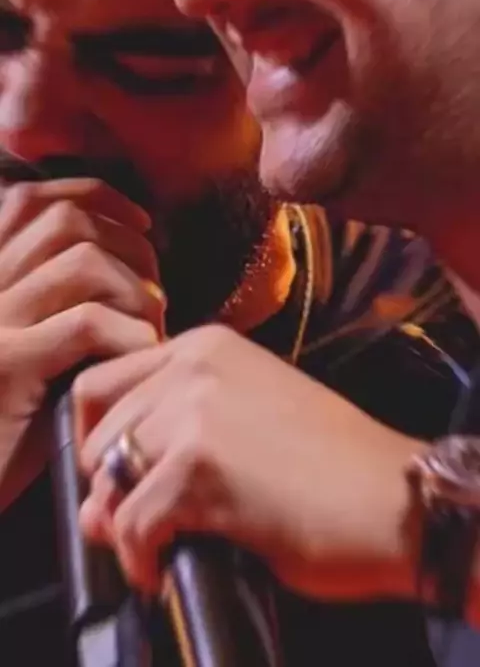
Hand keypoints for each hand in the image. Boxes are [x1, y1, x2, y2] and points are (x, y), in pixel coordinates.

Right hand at [0, 178, 164, 506]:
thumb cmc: (11, 423)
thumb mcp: (31, 349)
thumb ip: (61, 303)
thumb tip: (139, 274)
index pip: (31, 200)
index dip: (94, 198)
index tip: (141, 224)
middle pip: (66, 223)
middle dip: (130, 246)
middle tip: (156, 292)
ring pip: (83, 264)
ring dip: (135, 292)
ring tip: (151, 329)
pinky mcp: (7, 367)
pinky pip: (88, 324)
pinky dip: (130, 335)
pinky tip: (141, 358)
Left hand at [76, 324, 423, 599]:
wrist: (393, 498)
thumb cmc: (331, 464)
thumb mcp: (245, 422)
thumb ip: (168, 444)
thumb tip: (93, 508)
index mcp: (205, 346)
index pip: (103, 383)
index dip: (101, 437)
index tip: (122, 475)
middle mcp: (193, 366)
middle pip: (96, 433)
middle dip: (110, 486)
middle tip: (143, 519)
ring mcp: (194, 412)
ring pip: (108, 479)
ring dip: (126, 523)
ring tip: (160, 544)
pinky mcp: (198, 467)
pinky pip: (131, 524)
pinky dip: (140, 558)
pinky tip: (167, 567)